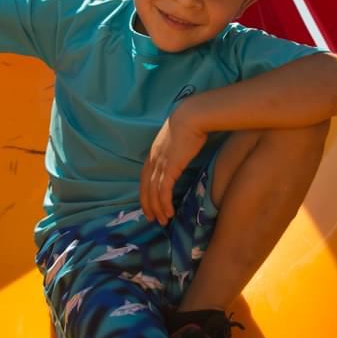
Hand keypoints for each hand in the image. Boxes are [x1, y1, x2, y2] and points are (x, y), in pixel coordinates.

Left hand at [140, 107, 207, 225]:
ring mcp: (160, 164)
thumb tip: (180, 156)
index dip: (145, 193)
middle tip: (152, 218)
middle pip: (145, 188)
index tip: (149, 204)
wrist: (192, 117)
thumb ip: (174, 150)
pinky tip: (169, 212)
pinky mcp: (169, 168)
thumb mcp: (177, 139)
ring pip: (154, 193)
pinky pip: (163, 191)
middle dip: (148, 205)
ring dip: (157, 209)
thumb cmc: (189, 124)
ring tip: (163, 220)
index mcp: (153, 153)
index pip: (144, 178)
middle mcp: (153, 160)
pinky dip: (164, 204)